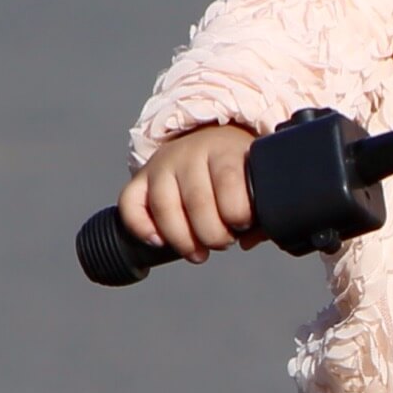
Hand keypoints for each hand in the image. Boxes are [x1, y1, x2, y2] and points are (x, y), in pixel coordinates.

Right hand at [118, 124, 261, 263]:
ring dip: (182, 240)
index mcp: (224, 150)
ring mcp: (161, 165)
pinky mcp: (140, 179)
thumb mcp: (255, 180)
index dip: (237, 214)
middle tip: (223, 242)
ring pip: (163, 206)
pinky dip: (141, 228)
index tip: (242, 225)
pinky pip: (130, 204)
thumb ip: (262, 211)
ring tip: (198, 253)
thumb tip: (249, 240)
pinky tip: (159, 242)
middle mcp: (189, 153)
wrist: (207, 140)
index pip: (229, 182)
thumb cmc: (237, 171)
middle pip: (197, 201)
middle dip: (213, 235)